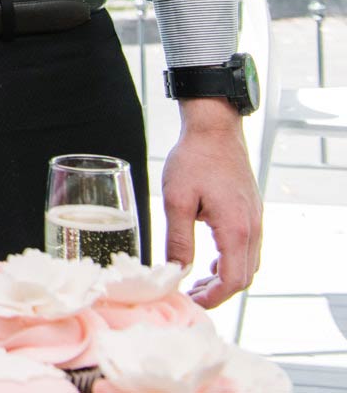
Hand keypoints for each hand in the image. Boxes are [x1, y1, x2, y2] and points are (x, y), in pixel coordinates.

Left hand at [161, 97, 261, 306]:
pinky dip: (231, 260)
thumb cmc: (194, 160)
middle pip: (244, 277)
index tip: (191, 301)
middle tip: (190, 294)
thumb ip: (178, 240)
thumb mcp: (176, 201)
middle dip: (218, 292)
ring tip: (196, 280)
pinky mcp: (252, 212)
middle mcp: (252, 228)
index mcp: (236, 229)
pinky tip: (209, 259)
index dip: (213, 297)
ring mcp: (256, 220)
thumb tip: (175, 270)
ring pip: (248, 263)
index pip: (233, 280)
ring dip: (225, 277)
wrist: (215, 129)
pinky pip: (248, 247)